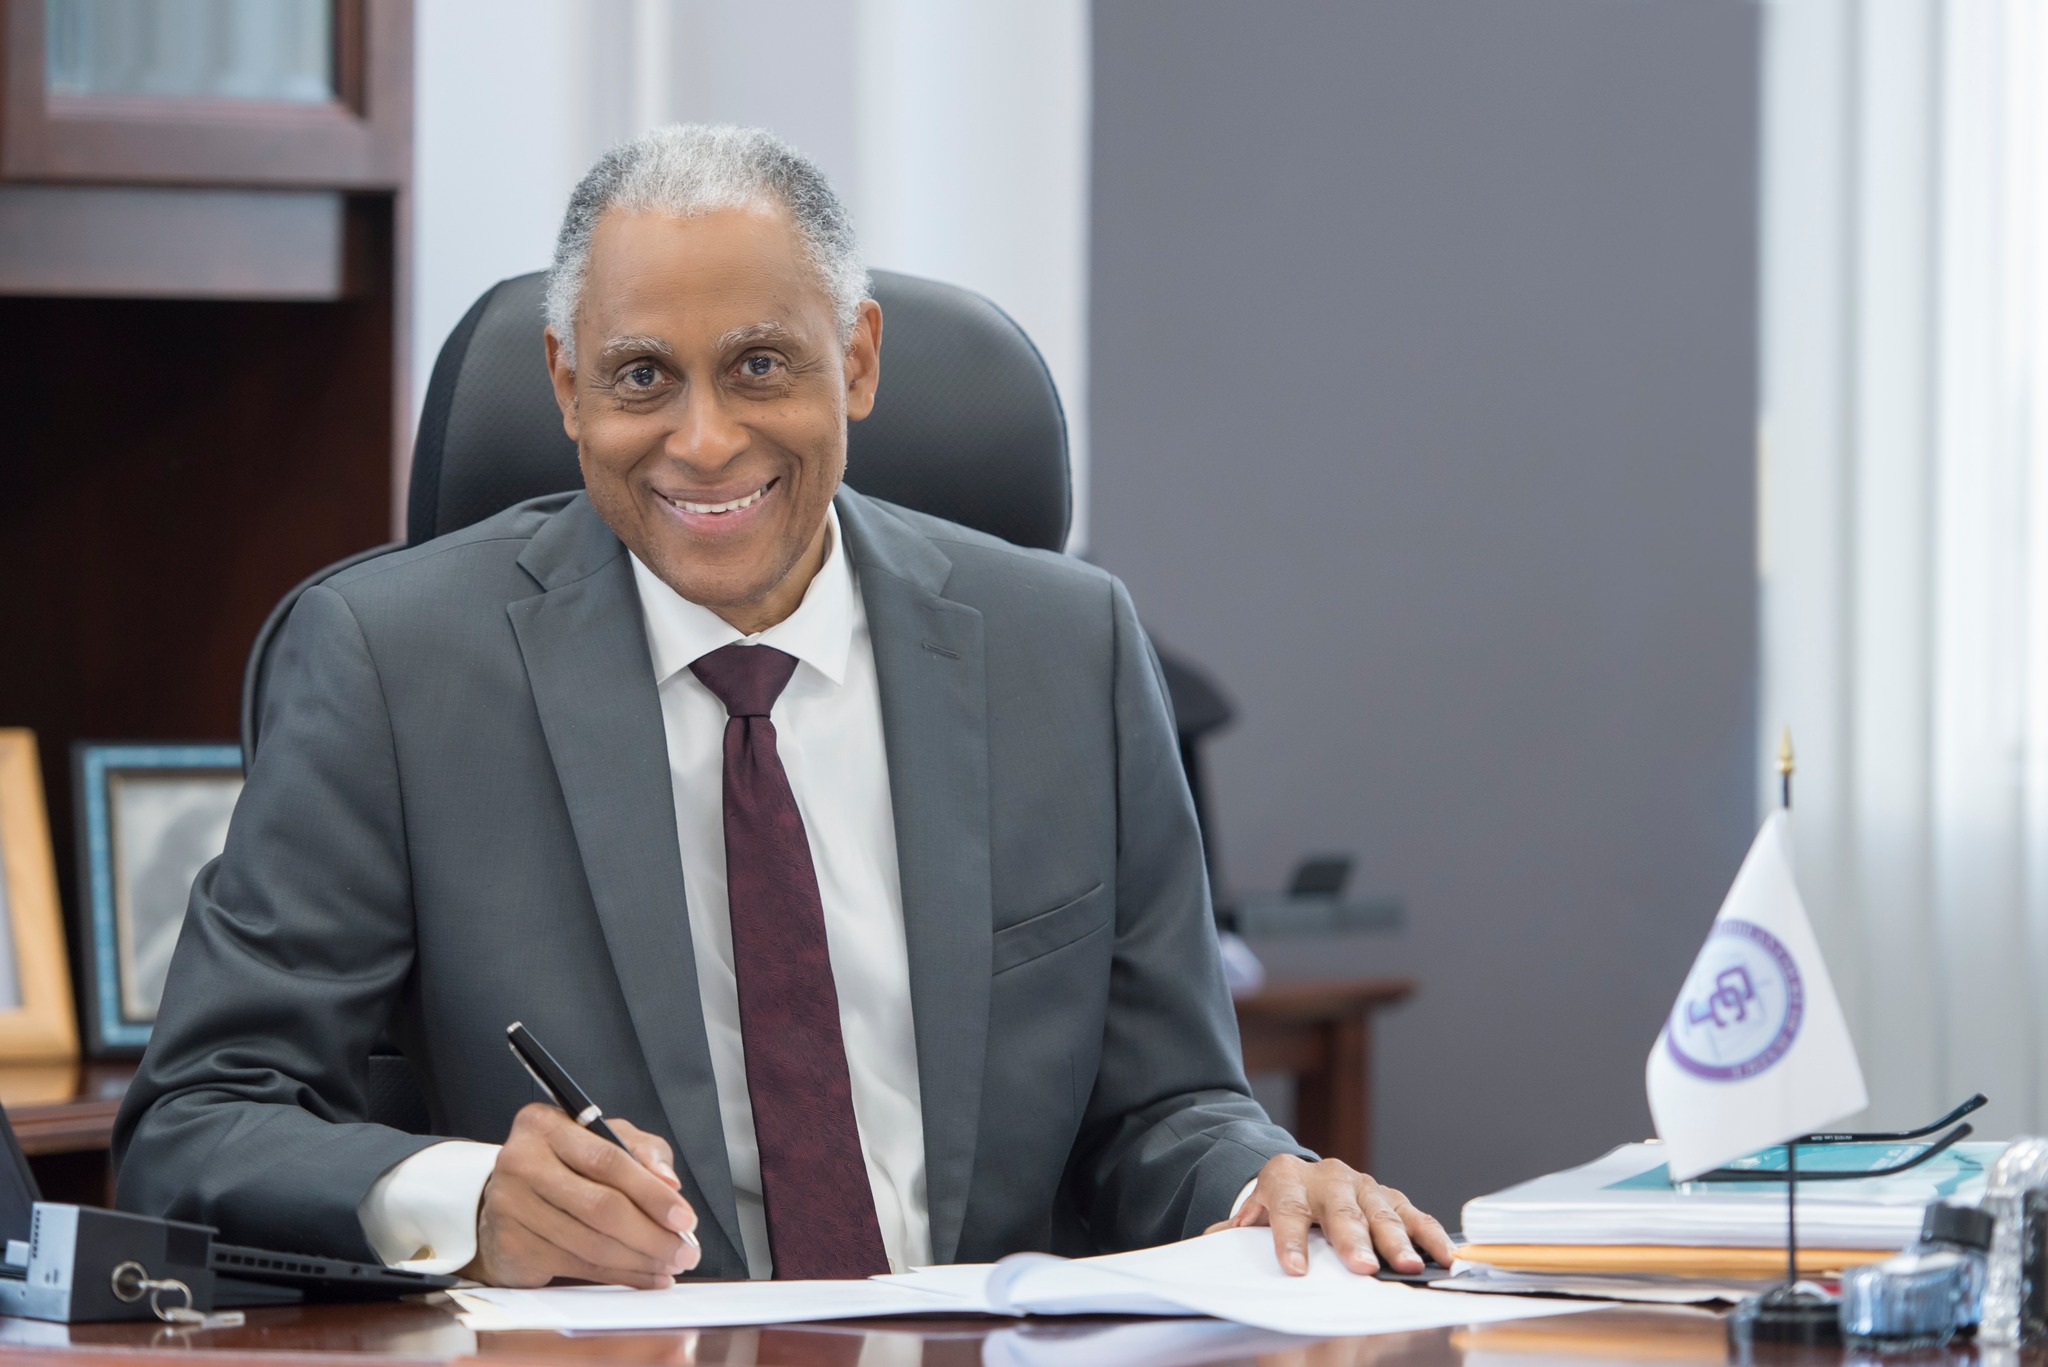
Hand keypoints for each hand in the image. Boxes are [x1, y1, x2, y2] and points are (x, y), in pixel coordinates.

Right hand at [464, 1104, 700, 1287]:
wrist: (507, 1197)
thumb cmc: (565, 1165)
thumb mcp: (604, 1140)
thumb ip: (642, 1151)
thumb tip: (669, 1182)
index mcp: (546, 1125)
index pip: (608, 1161)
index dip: (652, 1193)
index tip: (685, 1218)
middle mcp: (521, 1161)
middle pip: (600, 1207)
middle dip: (652, 1235)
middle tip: (684, 1250)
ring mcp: (510, 1206)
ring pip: (590, 1243)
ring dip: (639, 1261)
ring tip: (669, 1265)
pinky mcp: (510, 1245)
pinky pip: (575, 1267)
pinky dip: (617, 1276)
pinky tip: (642, 1276)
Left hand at [1205, 1155, 1453, 1277]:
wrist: (1297, 1178)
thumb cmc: (1275, 1207)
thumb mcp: (1250, 1215)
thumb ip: (1231, 1234)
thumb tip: (1209, 1247)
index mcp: (1285, 1180)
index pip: (1285, 1211)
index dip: (1290, 1241)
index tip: (1295, 1270)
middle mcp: (1327, 1177)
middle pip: (1340, 1210)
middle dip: (1352, 1239)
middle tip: (1362, 1267)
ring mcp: (1362, 1184)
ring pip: (1380, 1210)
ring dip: (1396, 1240)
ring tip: (1406, 1266)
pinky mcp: (1390, 1196)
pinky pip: (1413, 1214)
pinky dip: (1429, 1234)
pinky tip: (1443, 1256)